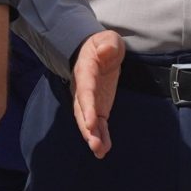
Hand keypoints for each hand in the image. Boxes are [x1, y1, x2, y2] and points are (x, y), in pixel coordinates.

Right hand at [71, 30, 124, 157]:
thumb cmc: (102, 44)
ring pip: (88, 121)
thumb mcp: (108, 39)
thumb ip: (108, 44)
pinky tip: (104, 150)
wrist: (95, 51)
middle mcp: (83, 90)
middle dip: (87, 129)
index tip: (91, 123)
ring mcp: (90, 100)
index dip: (87, 108)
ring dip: (93, 137)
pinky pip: (98, 124)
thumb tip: (106, 51)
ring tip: (99, 152)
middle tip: (94, 145)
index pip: (85, 92)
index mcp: (85, 72)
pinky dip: (101, 136)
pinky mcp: (98, 107)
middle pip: (82, 111)